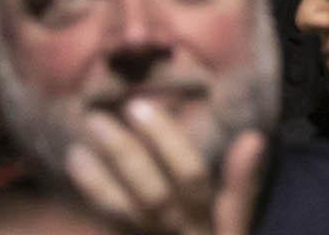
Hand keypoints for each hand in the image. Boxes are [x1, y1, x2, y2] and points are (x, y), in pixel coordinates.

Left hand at [65, 101, 266, 234]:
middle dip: (124, 155)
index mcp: (205, 221)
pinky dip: (90, 198)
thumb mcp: (234, 226)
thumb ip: (242, 184)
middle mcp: (177, 231)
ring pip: (121, 212)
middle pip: (152, 194)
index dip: (166, 141)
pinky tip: (77, 172)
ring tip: (76, 148)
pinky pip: (108, 223)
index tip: (139, 106)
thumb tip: (253, 138)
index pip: (190, 176)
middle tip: (96, 119)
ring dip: (95, 180)